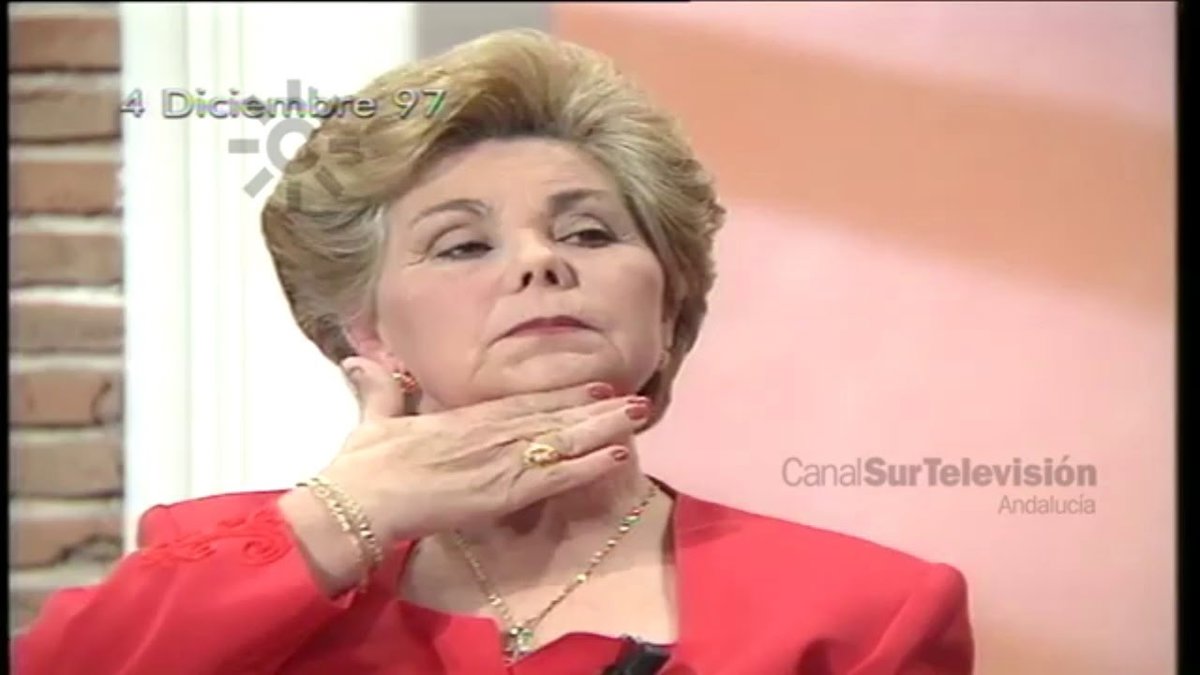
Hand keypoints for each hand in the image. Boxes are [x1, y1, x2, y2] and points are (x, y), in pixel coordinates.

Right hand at [279, 356, 651, 592]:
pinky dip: (590, 465)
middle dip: (596, 408)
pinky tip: (619, 456)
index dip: (562, 395)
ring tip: (640, 414)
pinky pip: (556, 477)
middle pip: (553, 417)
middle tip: (635, 398)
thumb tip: (358, 361)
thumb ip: (379, 391)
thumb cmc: (364, 465)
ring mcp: (501, 461)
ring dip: (604, 428)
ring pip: (563, 440)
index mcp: (464, 419)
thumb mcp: (374, 421)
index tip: (593, 385)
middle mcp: (490, 434)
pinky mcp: (504, 493)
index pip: (523, 403)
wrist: (359, 501)